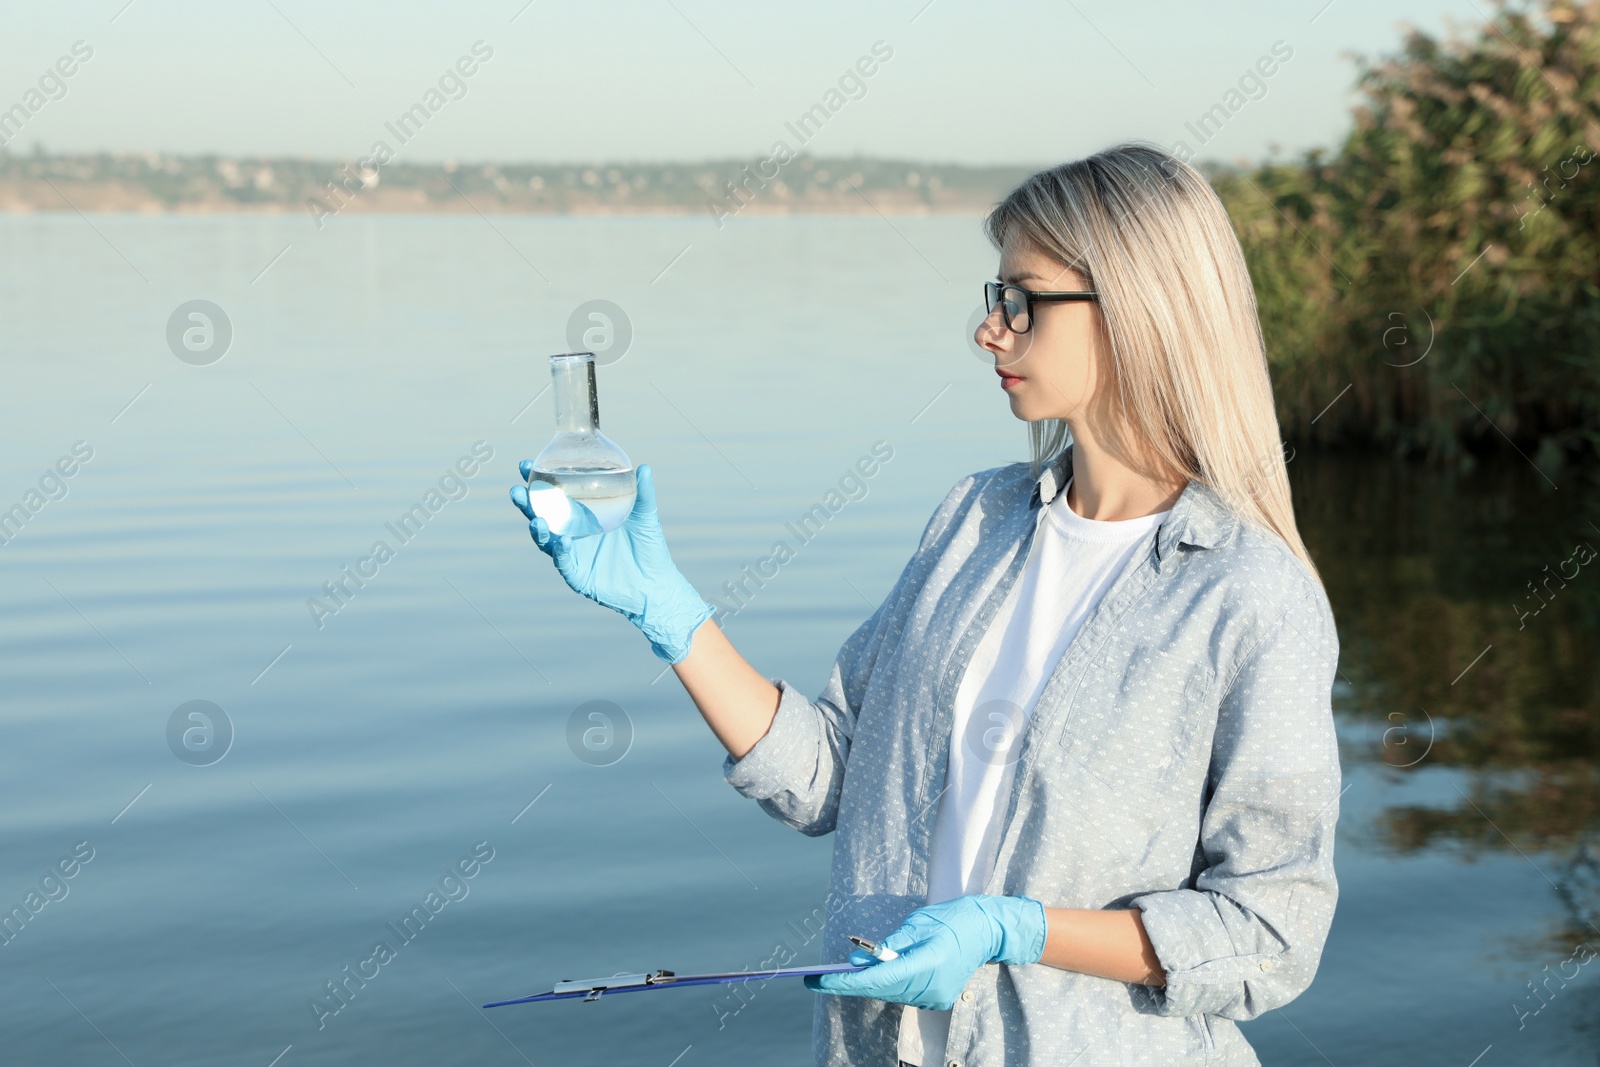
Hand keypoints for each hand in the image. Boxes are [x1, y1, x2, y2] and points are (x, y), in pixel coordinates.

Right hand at [510, 462, 712, 662]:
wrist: (655, 585)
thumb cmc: (649, 548)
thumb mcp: (645, 517)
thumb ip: (644, 493)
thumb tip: (644, 468)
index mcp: (582, 515)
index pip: (555, 495)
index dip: (538, 481)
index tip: (525, 465)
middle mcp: (572, 533)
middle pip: (541, 515)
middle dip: (526, 504)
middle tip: (517, 490)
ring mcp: (572, 555)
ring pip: (546, 541)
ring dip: (538, 529)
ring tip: (536, 519)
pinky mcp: (577, 575)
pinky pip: (564, 562)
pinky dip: (562, 552)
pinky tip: (563, 542)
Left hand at [803, 895, 1046, 1009]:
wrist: (988, 930)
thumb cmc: (952, 919)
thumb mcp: (917, 923)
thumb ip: (888, 945)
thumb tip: (858, 962)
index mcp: (927, 963)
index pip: (878, 979)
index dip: (845, 982)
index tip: (818, 981)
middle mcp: (931, 986)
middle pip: (881, 990)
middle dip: (849, 985)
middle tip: (817, 979)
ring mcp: (936, 996)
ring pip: (890, 994)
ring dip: (866, 984)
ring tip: (838, 976)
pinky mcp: (937, 999)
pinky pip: (902, 994)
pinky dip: (885, 985)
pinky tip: (870, 975)